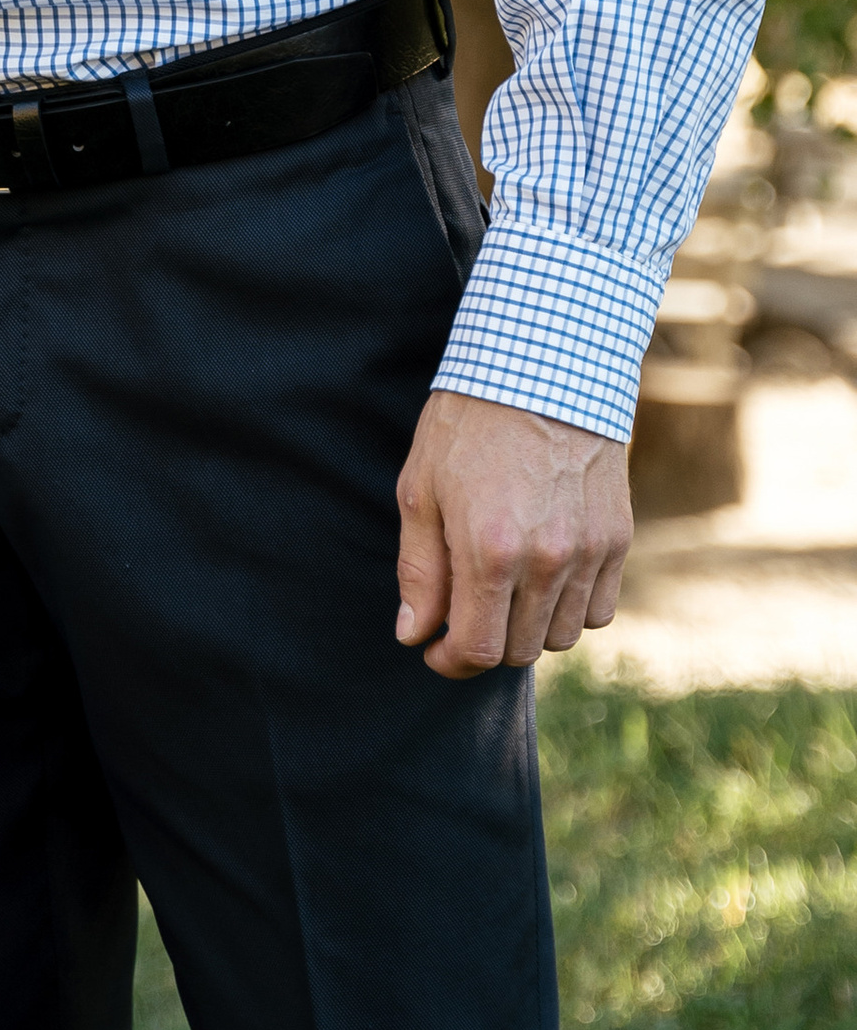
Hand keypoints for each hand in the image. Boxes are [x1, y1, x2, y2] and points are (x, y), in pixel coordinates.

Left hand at [395, 389, 632, 677]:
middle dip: (484, 644)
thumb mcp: (421, 490)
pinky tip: (543, 579)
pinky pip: (597, 610)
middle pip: (519, 650)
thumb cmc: (468, 425)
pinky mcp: (617, 540)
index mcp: (490, 550)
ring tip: (501, 592)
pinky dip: (569, 610)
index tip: (434, 649)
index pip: (478, 648)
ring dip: (526, 629)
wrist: (542, 369)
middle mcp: (547, 559)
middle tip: (462, 616)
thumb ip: (419, 570)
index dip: (450, 661)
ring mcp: (589, 551)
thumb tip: (413, 634)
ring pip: (560, 637)